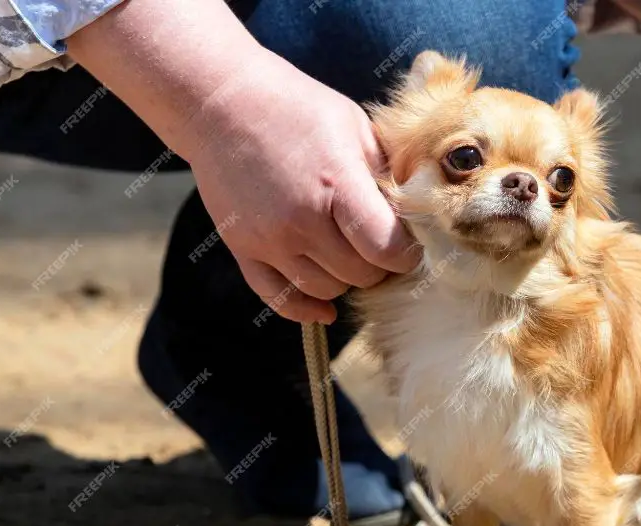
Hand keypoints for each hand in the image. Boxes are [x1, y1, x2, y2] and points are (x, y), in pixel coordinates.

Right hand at [184, 55, 419, 322]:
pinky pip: (280, 298)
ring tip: (349, 254)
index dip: (406, 254)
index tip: (408, 244)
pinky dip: (306, 308)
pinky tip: (325, 307)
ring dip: (345, 280)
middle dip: (379, 266)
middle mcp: (300, 217)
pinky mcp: (243, 248)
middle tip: (379, 246)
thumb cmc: (298, 110)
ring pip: (325, 290)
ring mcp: (268, 237)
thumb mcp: (357, 129)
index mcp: (337, 182)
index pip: (386, 249)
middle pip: (359, 275)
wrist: (221, 102)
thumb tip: (420, 217)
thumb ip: (387, 177)